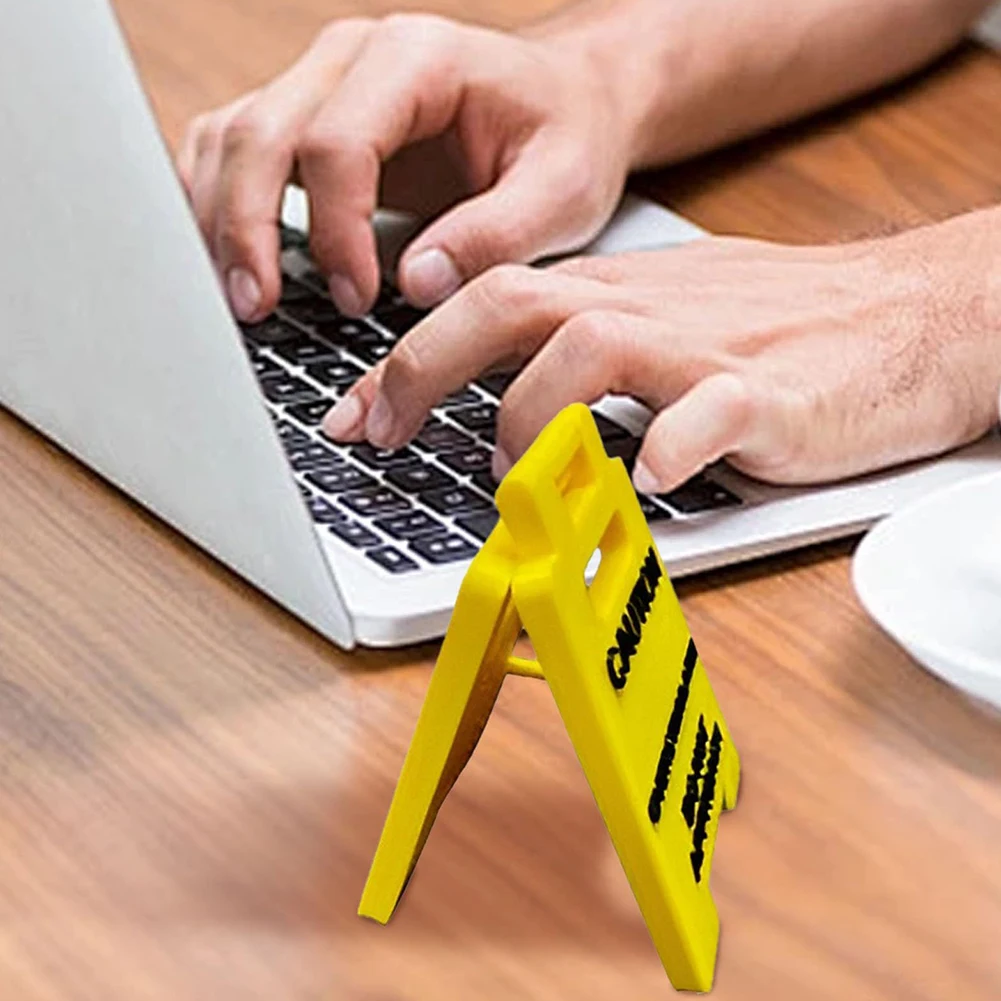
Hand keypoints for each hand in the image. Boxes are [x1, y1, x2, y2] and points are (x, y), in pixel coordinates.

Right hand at [176, 13, 638, 322]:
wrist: (564, 102)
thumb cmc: (566, 137)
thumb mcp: (562, 190)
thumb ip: (496, 234)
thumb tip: (415, 283)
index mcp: (419, 59)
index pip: (338, 140)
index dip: (334, 229)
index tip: (357, 299)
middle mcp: (353, 57)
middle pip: (260, 133)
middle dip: (247, 228)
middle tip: (257, 308)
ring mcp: (320, 82)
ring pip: (230, 138)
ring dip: (219, 220)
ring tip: (241, 299)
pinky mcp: (306, 117)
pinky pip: (234, 151)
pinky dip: (218, 205)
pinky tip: (229, 260)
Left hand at [322, 211, 1000, 493]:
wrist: (909, 313)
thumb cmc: (780, 324)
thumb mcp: (664, 321)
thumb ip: (585, 359)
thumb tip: (503, 406)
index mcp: (612, 295)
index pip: (483, 302)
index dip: (405, 359)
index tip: (352, 413)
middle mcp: (642, 310)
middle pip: (511, 306)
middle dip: (426, 366)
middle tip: (382, 431)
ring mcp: (705, 350)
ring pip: (592, 349)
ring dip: (533, 418)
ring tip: (519, 480)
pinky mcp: (771, 395)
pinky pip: (711, 413)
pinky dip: (670, 445)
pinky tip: (646, 479)